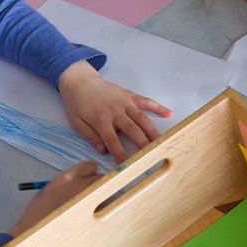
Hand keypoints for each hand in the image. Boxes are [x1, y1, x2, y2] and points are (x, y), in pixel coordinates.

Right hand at [7, 161, 101, 236]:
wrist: (35, 233)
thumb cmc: (39, 213)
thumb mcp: (49, 189)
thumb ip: (67, 182)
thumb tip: (83, 180)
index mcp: (67, 177)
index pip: (91, 165)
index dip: (89, 172)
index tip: (86, 178)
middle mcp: (81, 185)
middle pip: (100, 177)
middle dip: (95, 183)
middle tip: (87, 193)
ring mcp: (91, 200)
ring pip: (105, 192)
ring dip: (99, 196)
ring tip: (86, 206)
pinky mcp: (96, 214)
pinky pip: (105, 207)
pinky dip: (100, 209)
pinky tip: (89, 216)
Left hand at [57, 61, 171, 161]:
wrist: (80, 81)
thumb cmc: (77, 104)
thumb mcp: (77, 123)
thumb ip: (91, 136)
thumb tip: (104, 151)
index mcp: (101, 120)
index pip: (113, 141)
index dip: (120, 154)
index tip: (127, 166)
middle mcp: (115, 111)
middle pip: (132, 130)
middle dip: (142, 144)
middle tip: (151, 155)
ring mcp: (125, 102)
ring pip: (142, 118)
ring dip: (152, 131)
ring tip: (161, 142)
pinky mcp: (131, 95)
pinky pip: (147, 101)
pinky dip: (158, 107)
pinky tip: (169, 114)